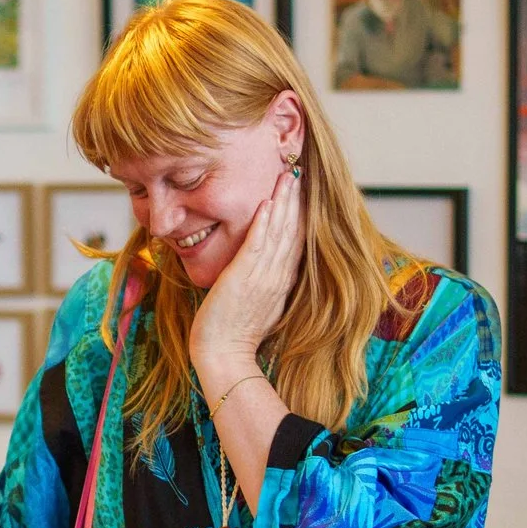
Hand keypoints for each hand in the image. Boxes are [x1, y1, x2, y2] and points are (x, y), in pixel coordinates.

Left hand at [188, 166, 303, 371]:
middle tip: (299, 171)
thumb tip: (271, 271)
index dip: (301, 214)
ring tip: (288, 176)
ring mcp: (262, 277)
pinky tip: (267, 203)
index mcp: (282, 282)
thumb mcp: (260, 305)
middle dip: (296, 200)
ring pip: (278, 232)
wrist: (223, 356)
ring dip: (283, 203)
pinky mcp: (242, 278)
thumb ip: (268, 285)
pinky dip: (263, 224)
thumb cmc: (234, 335)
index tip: (303, 191)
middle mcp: (277, 276)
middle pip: (293, 231)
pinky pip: (256, 245)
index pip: (297, 241)